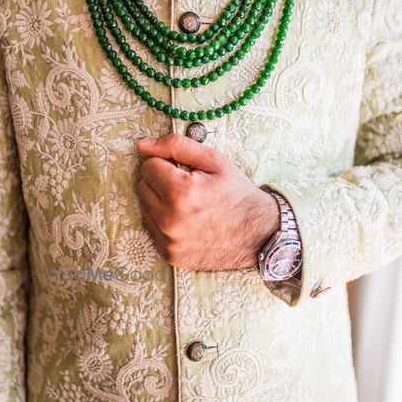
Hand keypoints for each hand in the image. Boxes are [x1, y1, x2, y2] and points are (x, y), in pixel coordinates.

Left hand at [136, 133, 279, 270]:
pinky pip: (152, 229)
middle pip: (142, 187)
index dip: (167, 164)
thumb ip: (176, 146)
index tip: (185, 171)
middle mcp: (170, 220)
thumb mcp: (214, 160)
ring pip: (144, 208)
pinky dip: (164, 221)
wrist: (259, 233)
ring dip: (160, 202)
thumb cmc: (237, 193)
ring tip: (188, 203)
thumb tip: (141, 145)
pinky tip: (186, 220)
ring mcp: (169, 241)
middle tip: (187, 186)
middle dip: (160, 182)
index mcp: (180, 192)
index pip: (148, 166)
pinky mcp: (170, 255)